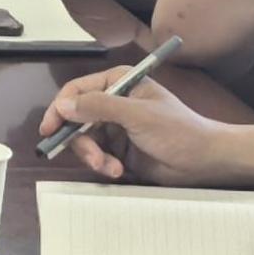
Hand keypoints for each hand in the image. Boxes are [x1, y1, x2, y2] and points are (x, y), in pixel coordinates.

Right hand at [37, 66, 227, 182]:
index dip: (60, 109)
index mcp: (118, 83)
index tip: (49, 130)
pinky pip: (97, 156)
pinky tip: (119, 171)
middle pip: (76, 119)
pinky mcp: (119, 149)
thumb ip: (98, 107)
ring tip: (112, 167)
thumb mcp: (137, 115)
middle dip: (81, 141)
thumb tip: (63, 105)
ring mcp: (115, 127)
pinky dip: (104, 165)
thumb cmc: (177, 130)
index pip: (77, 91)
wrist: (204, 160)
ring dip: (95, 157)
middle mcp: (113, 102)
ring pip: (84, 141)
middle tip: (93, 158)